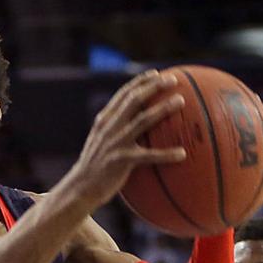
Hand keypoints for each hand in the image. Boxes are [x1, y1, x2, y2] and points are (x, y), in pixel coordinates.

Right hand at [64, 70, 187, 209]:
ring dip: (163, 108)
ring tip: (181, 101)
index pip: (123, 94)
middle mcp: (109, 127)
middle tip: (174, 80)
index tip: (156, 74)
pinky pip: (148, 155)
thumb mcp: (100, 143)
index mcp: (105, 121)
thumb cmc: (95, 167)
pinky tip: (182, 153)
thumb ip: (115, 130)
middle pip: (134, 100)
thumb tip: (139, 125)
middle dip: (154, 86)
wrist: (80, 188)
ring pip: (142, 120)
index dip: (140, 82)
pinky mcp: (121, 160)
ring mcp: (115, 143)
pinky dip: (166, 154)